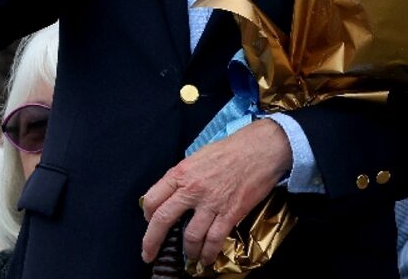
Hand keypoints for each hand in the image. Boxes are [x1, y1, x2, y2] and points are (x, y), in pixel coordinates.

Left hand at [141, 118, 291, 265]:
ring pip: (190, 236)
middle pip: (163, 220)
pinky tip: (206, 259)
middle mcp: (192, 189)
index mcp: (181, 173)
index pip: (152, 198)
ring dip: (187, 251)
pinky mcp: (230, 213)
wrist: (260, 149)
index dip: (147, 215)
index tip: (149, 222)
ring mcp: (211, 203)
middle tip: (149, 254)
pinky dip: (208, 253)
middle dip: (152, 242)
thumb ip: (184, 176)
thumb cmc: (231, 149)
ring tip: (189, 256)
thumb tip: (174, 194)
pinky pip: (214, 240)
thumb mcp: (198, 157)